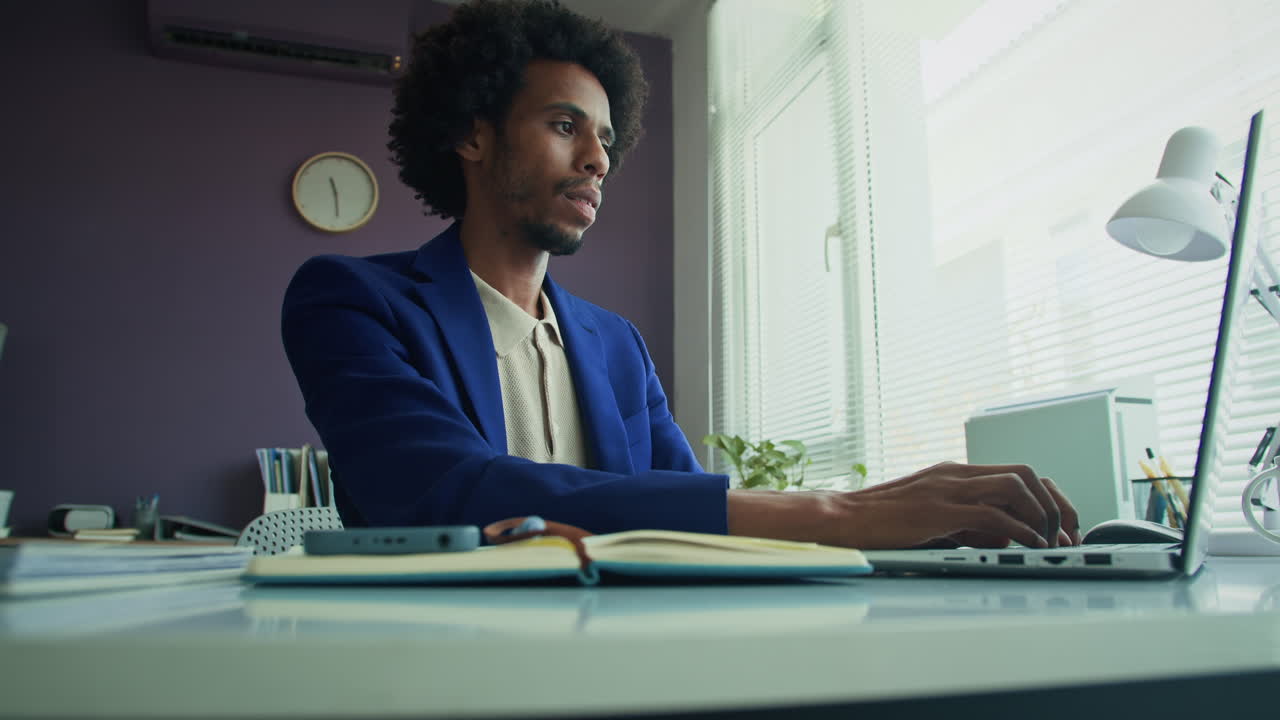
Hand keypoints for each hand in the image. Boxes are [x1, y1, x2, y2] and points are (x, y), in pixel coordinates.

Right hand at [728, 462, 1080, 549]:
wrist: (842, 519)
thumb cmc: (880, 522)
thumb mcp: (933, 520)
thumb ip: (969, 525)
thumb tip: (1005, 539)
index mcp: (954, 472)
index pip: (1017, 473)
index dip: (1047, 497)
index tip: (1061, 524)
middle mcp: (954, 473)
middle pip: (1025, 473)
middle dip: (1055, 504)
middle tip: (1066, 533)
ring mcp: (947, 487)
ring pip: (1015, 486)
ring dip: (1041, 515)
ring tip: (1049, 541)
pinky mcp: (938, 509)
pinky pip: (993, 514)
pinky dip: (1019, 529)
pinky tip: (1027, 545)